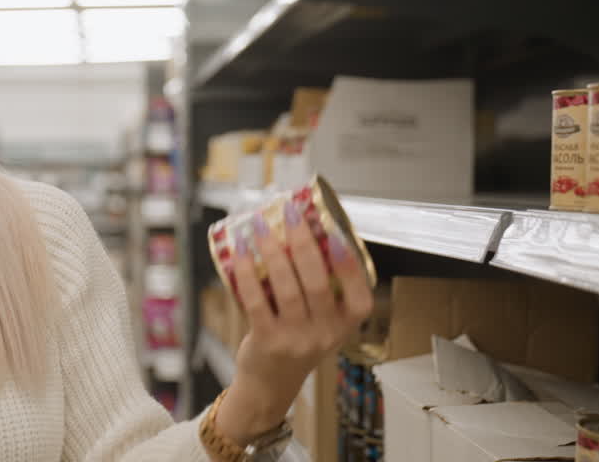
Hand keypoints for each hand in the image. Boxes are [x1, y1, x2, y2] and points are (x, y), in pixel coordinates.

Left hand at [214, 214, 373, 445]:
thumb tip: (303, 233)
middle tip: (291, 214)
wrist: (270, 385)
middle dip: (304, 243)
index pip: (358, 295)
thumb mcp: (320, 321)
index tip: (334, 233)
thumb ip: (320, 288)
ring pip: (287, 288)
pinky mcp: (268, 341)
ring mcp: (296, 339)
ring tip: (260, 227)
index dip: (348, 263)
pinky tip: (240, 253)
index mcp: (345, 325)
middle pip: (318, 282)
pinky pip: (257, 301)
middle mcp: (325, 333)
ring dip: (272, 252)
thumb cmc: (296, 341)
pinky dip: (247, 274)